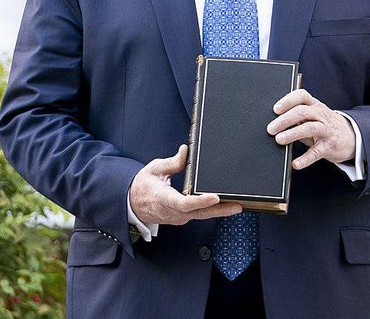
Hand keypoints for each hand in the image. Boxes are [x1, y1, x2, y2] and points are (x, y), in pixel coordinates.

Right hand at [128, 145, 242, 225]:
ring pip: (201, 215)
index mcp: (164, 199)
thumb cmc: (142, 186)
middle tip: (237, 205)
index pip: (185, 203)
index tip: (215, 197)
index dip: (201, 201)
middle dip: (220, 210)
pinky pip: (199, 215)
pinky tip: (224, 204)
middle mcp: (173, 212)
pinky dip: (211, 210)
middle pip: (199, 213)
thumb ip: (172, 162)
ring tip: (236, 204)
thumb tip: (186, 151)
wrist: (132, 204)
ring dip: (219, 211)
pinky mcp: (182, 218)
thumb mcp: (154, 169)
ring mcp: (178, 218)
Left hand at [268, 89, 355, 169]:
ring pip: (309, 128)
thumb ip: (297, 117)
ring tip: (279, 140)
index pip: (302, 96)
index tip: (276, 109)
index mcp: (314, 105)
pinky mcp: (329, 146)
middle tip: (271, 129)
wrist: (351, 137)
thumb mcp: (313, 116)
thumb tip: (274, 124)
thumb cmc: (324, 125)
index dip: (288, 100)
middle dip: (285, 120)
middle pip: (302, 112)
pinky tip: (295, 163)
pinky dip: (305, 158)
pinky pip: (316, 152)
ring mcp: (326, 130)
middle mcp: (321, 115)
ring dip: (293, 133)